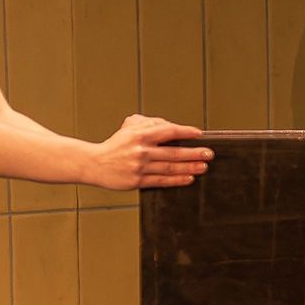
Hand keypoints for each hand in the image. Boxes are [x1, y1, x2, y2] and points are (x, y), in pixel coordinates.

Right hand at [84, 115, 213, 191]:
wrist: (95, 164)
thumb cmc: (115, 144)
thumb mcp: (129, 127)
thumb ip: (149, 123)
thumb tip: (171, 126)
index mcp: (140, 134)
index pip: (168, 131)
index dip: (185, 132)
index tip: (199, 134)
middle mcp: (141, 150)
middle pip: (173, 152)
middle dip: (194, 153)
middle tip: (209, 153)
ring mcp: (140, 167)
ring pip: (170, 168)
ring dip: (189, 167)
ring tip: (203, 166)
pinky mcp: (137, 181)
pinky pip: (161, 180)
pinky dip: (176, 180)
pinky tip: (188, 178)